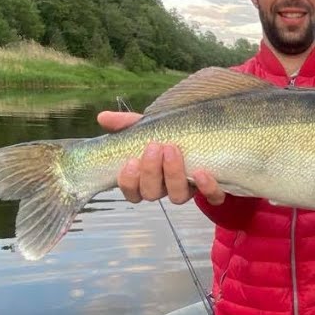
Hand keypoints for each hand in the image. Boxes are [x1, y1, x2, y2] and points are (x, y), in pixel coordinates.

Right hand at [96, 111, 223, 205]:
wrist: (208, 143)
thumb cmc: (171, 137)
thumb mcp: (148, 127)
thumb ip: (126, 124)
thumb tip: (102, 117)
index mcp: (147, 178)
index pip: (131, 190)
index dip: (129, 181)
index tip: (130, 161)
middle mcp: (165, 188)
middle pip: (152, 193)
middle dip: (151, 171)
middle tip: (154, 147)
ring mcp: (189, 190)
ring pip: (177, 197)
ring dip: (173, 174)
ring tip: (173, 149)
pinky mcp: (213, 191)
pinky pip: (211, 198)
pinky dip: (207, 188)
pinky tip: (203, 173)